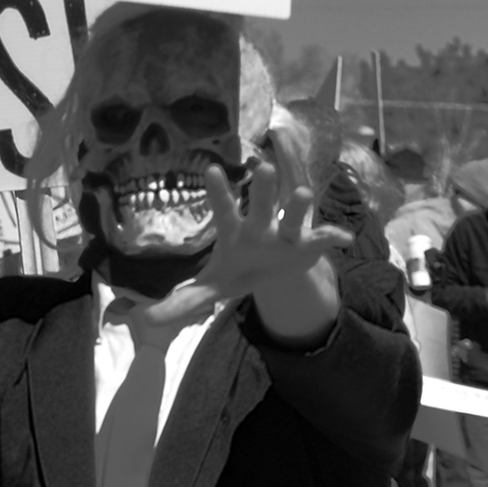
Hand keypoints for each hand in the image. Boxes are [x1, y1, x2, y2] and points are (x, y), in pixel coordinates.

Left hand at [185, 126, 348, 345]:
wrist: (274, 272)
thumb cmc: (239, 270)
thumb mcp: (212, 287)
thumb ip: (182, 301)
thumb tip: (143, 319)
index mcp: (235, 232)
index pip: (224, 210)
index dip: (219, 192)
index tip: (212, 170)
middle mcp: (261, 226)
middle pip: (260, 205)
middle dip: (262, 188)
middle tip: (262, 167)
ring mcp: (286, 233)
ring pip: (292, 216)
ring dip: (297, 206)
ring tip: (302, 194)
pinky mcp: (309, 244)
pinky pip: (323, 239)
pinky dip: (334, 237)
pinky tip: (344, 238)